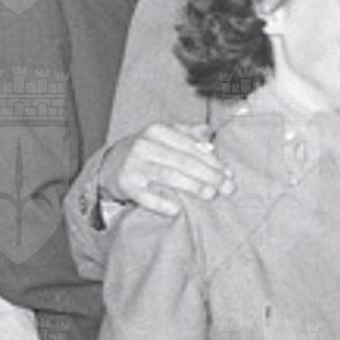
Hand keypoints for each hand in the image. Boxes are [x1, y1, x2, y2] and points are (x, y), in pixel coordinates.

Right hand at [99, 125, 232, 218]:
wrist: (110, 164)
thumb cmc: (147, 151)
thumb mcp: (165, 137)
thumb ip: (189, 135)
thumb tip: (211, 141)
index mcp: (158, 131)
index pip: (192, 146)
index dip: (213, 161)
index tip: (229, 174)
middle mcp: (145, 145)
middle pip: (184, 161)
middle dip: (210, 175)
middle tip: (227, 188)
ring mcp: (134, 165)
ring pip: (169, 176)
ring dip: (193, 187)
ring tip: (211, 195)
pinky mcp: (125, 184)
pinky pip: (146, 196)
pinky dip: (162, 203)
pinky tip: (177, 209)